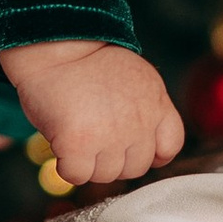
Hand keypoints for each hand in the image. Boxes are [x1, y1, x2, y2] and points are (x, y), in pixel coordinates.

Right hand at [1, 39, 186, 189]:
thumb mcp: (134, 79)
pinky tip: (61, 141)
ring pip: (105, 175)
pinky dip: (65, 165)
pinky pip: (77, 175)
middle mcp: (139, 121)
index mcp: (156, 102)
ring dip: (88, 162)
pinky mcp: (79, 143)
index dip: (149, 152)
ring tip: (76, 131)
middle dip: (114, 158)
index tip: (128, 144)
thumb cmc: (86, 64)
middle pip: (135, 168)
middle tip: (92, 133)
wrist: (53, 46)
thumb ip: (146, 110)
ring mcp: (110, 134)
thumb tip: (149, 155)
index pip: (169, 147)